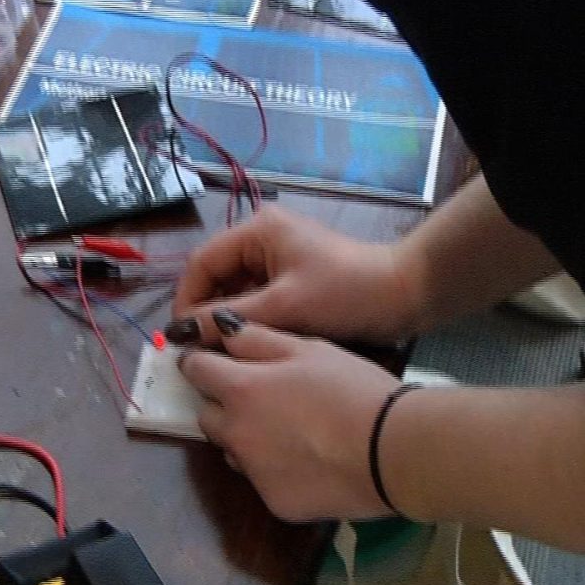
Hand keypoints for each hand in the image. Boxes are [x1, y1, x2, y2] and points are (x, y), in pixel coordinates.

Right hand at [169, 206, 424, 346]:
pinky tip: (247, 347)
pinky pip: (256, 297)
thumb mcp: (281, 308)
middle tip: (198, 350)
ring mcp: (279, 257)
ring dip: (227, 319)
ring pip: (235, 290)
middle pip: (216, 275)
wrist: (405, 295)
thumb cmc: (343, 294)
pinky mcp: (293, 277)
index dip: (186, 299)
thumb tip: (178, 333)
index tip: (181, 337)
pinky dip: (249, 320)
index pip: (202, 261)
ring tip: (220, 353)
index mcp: (257, 231)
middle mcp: (262, 237)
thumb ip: (226, 320)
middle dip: (206, 311)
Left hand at [179, 319, 401, 520]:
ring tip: (287, 430)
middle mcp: (236, 433)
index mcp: (241, 389)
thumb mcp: (309, 349)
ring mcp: (253, 473)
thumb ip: (257, 339)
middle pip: (206, 414)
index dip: (200, 361)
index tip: (212, 360)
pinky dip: (275, 468)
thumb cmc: (353, 389)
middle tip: (258, 395)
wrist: (394, 451)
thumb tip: (220, 329)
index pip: (196, 370)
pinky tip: (309, 460)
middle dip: (221, 402)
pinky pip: (261, 479)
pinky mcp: (274, 502)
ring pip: (231, 449)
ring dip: (244, 437)